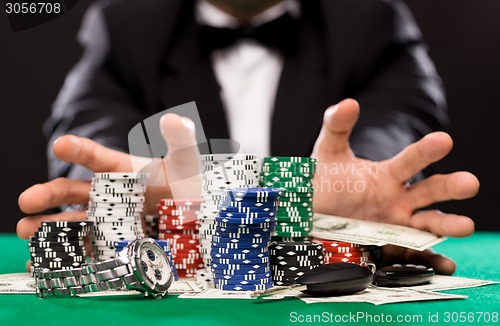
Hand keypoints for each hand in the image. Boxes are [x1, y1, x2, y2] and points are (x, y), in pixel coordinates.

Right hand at [17, 114, 200, 268]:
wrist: (195, 217)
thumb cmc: (186, 185)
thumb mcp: (185, 162)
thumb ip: (181, 141)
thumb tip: (174, 118)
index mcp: (122, 170)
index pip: (96, 157)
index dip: (79, 149)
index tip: (60, 144)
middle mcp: (109, 193)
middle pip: (73, 190)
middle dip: (48, 194)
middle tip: (26, 200)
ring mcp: (108, 219)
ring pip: (72, 220)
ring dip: (47, 226)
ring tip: (26, 231)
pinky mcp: (112, 242)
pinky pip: (84, 248)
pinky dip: (64, 254)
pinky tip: (43, 261)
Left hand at [311, 99, 479, 273]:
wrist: (311, 214)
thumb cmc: (324, 182)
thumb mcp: (328, 153)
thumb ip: (336, 127)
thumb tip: (348, 102)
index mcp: (387, 176)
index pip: (410, 160)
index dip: (425, 151)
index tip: (443, 140)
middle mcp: (398, 200)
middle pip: (429, 192)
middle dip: (449, 187)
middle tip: (469, 183)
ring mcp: (396, 226)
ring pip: (427, 225)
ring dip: (447, 225)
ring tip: (466, 225)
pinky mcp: (390, 248)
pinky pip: (413, 255)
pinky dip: (430, 261)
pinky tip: (445, 264)